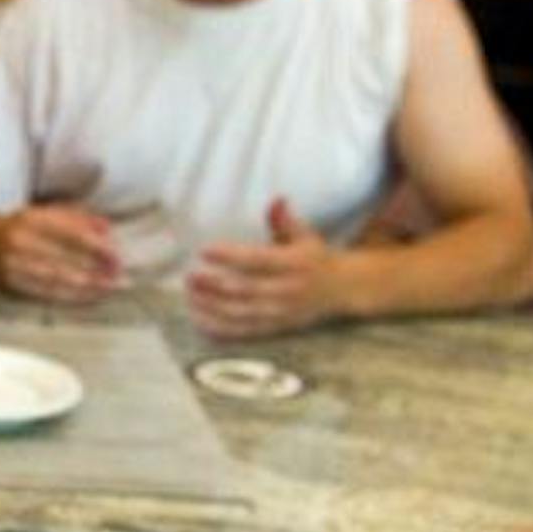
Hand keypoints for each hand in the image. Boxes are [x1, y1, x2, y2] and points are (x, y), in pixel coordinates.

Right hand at [0, 204, 126, 302]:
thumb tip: (108, 229)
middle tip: (119, 277)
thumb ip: (78, 217)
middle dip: (95, 270)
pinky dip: (69, 296)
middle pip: (65, 259)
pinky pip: (45, 293)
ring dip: (86, 286)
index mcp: (32, 220)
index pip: (69, 233)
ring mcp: (14, 265)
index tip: (116, 255)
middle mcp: (21, 242)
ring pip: (56, 279)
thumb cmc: (18, 226)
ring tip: (108, 289)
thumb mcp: (45, 212)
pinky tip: (87, 297)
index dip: (95, 246)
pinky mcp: (11, 284)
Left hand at [186, 199, 343, 338]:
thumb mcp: (306, 235)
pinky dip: (221, 329)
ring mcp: (281, 312)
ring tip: (190, 295)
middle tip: (190, 276)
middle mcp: (288, 290)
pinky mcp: (276, 328)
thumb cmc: (315, 257)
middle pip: (245, 290)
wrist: (342, 290)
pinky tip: (199, 320)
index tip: (205, 250)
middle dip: (214, 285)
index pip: (258, 260)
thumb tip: (277, 200)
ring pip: (242, 313)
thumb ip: (286, 220)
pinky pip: (245, 331)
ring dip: (212, 307)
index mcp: (294, 264)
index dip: (230, 256)